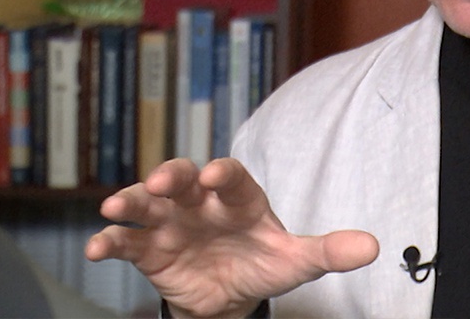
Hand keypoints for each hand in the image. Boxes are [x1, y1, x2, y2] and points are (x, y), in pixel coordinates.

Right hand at [85, 157, 378, 318]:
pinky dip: (110, 241)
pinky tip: (97, 247)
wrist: (231, 295)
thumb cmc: (264, 264)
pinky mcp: (148, 249)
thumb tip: (373, 247)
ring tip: (115, 206)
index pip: (232, 177)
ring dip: (131, 201)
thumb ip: (328, 251)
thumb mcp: (296, 262)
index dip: (223, 174)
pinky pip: (126, 241)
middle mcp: (201, 202)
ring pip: (147, 204)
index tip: (216, 176)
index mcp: (239, 198)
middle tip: (161, 181)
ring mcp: (171, 222)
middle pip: (183, 179)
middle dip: (171, 177)